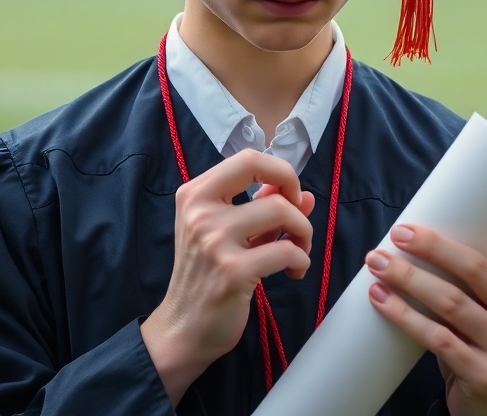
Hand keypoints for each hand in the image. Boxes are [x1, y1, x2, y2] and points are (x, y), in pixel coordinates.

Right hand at [141, 150, 316, 403]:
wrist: (182, 328)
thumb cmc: (204, 276)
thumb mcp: (224, 233)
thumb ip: (260, 209)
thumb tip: (304, 195)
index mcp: (195, 194)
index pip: (248, 159)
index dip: (281, 172)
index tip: (289, 195)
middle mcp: (200, 211)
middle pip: (272, 185)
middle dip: (297, 206)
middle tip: (297, 229)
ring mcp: (215, 241)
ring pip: (283, 214)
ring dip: (303, 234)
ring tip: (297, 253)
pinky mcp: (233, 272)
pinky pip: (286, 251)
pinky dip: (301, 261)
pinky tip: (293, 272)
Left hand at [367, 225, 486, 415]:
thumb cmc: (479, 359)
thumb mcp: (482, 326)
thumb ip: (461, 297)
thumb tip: (409, 260)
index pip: (480, 263)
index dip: (440, 245)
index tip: (405, 231)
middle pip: (468, 276)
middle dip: (425, 254)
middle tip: (385, 248)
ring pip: (450, 306)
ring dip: (408, 283)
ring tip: (377, 272)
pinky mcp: (483, 376)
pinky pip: (438, 340)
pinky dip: (406, 318)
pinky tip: (383, 304)